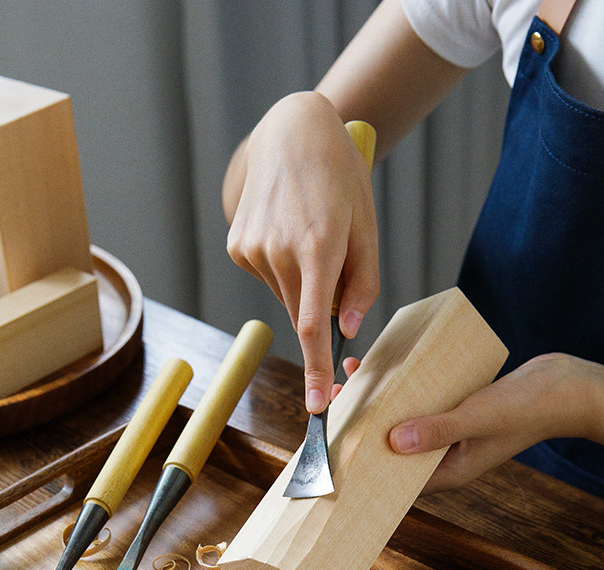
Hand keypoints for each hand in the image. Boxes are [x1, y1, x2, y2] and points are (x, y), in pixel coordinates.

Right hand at [225, 91, 378, 413]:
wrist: (291, 132)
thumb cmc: (339, 177)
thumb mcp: (366, 223)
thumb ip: (362, 280)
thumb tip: (348, 326)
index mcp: (318, 246)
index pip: (314, 324)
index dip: (316, 368)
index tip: (316, 404)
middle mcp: (277, 251)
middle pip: (304, 313)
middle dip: (323, 305)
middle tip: (336, 259)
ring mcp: (251, 250)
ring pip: (286, 296)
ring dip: (302, 284)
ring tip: (310, 234)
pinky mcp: (237, 247)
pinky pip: (268, 278)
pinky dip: (283, 269)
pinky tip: (287, 231)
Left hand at [338, 353, 591, 492]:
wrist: (568, 387)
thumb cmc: (529, 408)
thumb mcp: (479, 418)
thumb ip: (438, 430)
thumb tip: (392, 441)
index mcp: (447, 473)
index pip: (393, 480)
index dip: (361, 468)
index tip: (332, 450)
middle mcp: (443, 458)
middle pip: (391, 450)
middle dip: (361, 430)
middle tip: (334, 404)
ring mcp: (449, 435)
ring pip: (402, 424)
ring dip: (376, 405)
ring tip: (351, 379)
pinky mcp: (454, 412)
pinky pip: (418, 404)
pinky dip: (400, 390)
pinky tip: (382, 367)